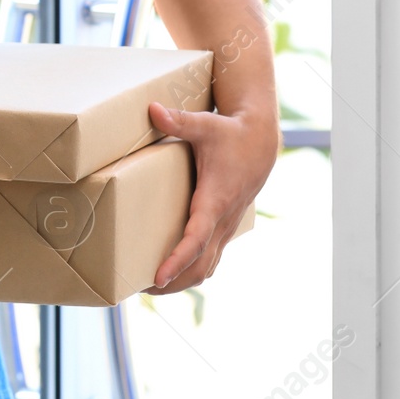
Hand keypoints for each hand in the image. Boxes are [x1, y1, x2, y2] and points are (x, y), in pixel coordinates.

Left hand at [144, 100, 277, 294]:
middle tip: (138, 288)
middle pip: (200, 265)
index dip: (177, 260)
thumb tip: (153, 110)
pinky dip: (192, 271)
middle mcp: (222, 220)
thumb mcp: (205, 124)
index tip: (158, 277)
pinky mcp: (225, 228)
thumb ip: (179, 120)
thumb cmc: (230, 134)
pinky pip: (210, 259)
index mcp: (215, 199)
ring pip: (207, 267)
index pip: (196, 238)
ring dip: (182, 282)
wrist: (260, 142)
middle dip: (172, 281)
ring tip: (149, 288)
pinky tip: (172, 275)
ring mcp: (226, 227)